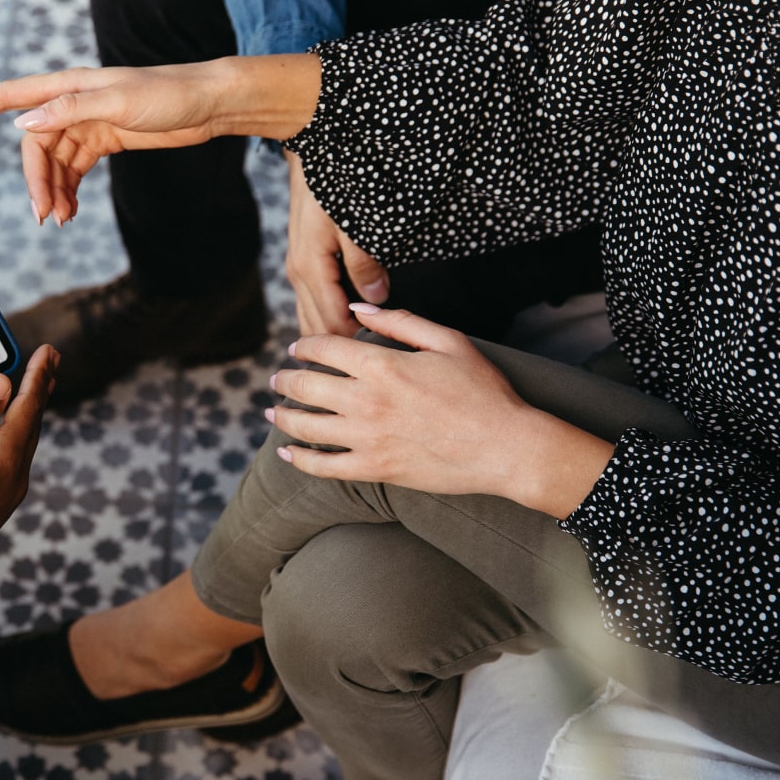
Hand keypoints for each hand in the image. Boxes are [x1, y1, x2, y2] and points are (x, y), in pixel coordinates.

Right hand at [0, 63, 232, 225]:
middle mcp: (72, 103)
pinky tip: (72, 211)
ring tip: (61, 220)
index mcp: (69, 86)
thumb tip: (25, 123)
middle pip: (34, 145)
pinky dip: (68, 190)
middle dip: (35, 182)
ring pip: (54, 161)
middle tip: (45, 217)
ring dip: (53, 191)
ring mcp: (87, 122)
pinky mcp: (104, 139)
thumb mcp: (120, 102)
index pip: (10, 97)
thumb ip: (71, 110)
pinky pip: (73, 168)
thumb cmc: (170, 94)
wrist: (210, 104)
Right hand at [0, 345, 56, 598]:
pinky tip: (15, 431)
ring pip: (28, 440)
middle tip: (54, 359)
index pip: (28, 409)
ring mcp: (9, 490)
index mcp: (6, 461)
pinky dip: (22, 431)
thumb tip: (3, 383)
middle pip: (34, 422)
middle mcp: (16, 475)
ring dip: (34, 410)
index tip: (49, 351)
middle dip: (43, 388)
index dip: (38, 376)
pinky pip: (18, 455)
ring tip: (41, 386)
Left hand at [268, 305, 542, 497]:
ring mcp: (367, 438)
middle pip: (306, 386)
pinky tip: (286, 453)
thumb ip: (400, 322)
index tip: (297, 349)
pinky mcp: (375, 470)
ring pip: (306, 426)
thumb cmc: (483, 391)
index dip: (304, 347)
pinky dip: (300, 460)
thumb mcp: (448, 341)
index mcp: (382, 365)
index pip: (323, 349)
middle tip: (276, 379)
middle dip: (285, 380)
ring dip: (283, 417)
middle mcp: (366, 401)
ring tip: (272, 412)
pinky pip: (324, 467)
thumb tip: (358, 310)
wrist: (507, 447)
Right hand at [284, 149, 388, 336]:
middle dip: (340, 345)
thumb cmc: (333, 186)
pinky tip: (344, 325)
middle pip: (315, 327)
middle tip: (371, 357)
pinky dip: (324, 318)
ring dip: (330, 333)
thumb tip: (375, 296)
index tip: (381, 351)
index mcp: (310, 269)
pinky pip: (310, 302)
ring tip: (357, 350)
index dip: (354, 341)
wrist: (311, 156)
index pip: (331, 323)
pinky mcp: (301, 262)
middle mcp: (298, 274)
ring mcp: (296, 269)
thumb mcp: (355, 224)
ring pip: (309, 317)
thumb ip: (365, 262)